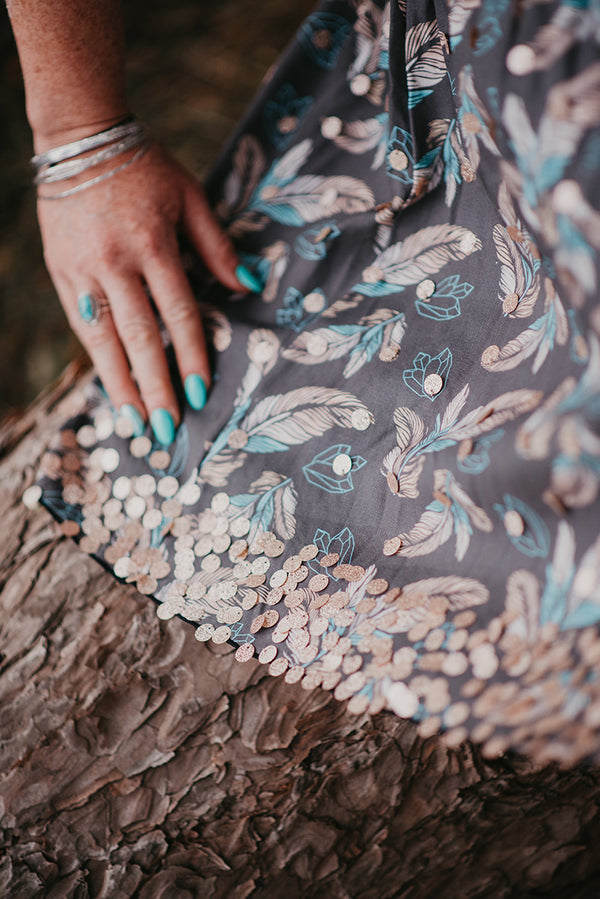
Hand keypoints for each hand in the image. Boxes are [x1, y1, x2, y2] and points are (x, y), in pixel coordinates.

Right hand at [37, 141, 257, 443]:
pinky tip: (109, 386)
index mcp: (154, 244)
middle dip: (154, 387)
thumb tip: (248, 287)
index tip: (201, 393)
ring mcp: (82, 270)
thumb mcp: (190, 196)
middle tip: (167, 429)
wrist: (79, 138)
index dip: (191, 355)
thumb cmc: (145, 167)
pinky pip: (80, 323)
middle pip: (139, 337)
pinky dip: (96, 357)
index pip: (178, 314)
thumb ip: (217, 246)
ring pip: (102, 339)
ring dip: (120, 385)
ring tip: (134, 424)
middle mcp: (115, 262)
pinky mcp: (61, 272)